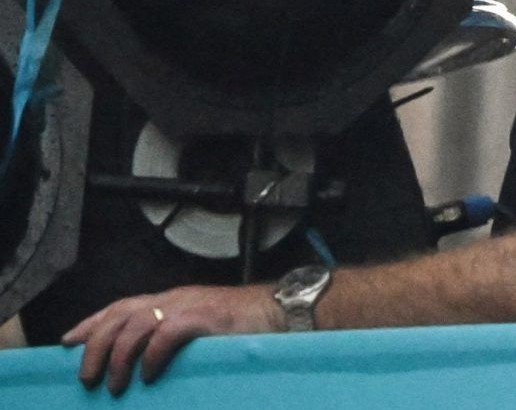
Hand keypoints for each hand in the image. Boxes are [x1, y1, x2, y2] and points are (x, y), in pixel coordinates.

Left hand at [65, 284, 279, 393]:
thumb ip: (171, 336)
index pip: (120, 306)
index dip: (91, 324)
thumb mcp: (198, 326)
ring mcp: (189, 306)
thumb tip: (141, 364)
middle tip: (87, 377)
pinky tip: (147, 374)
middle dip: (96, 345)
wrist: (280, 311)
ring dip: (119, 356)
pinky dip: (152, 354)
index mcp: (171, 300)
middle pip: (120, 314)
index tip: (67, 343)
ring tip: (115, 384)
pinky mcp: (205, 318)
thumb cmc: (242, 325)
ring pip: (137, 323)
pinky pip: (167, 333)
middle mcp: (174, 298)